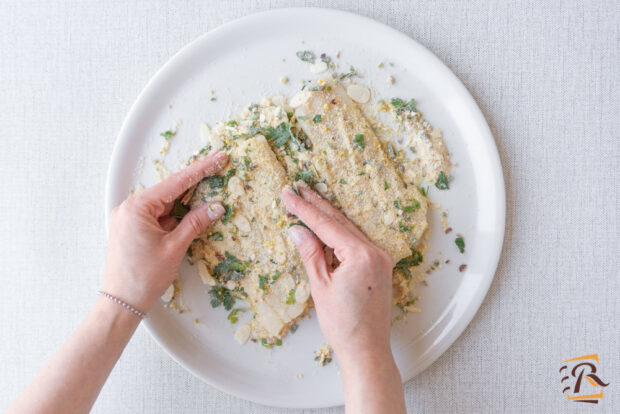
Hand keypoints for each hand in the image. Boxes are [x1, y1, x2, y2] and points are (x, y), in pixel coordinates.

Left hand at [102, 151, 227, 312]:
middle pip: (168, 191)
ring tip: (209, 198)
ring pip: (164, 205)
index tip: (218, 159)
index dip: (200, 170)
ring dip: (185, 204)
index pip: (175, 183)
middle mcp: (129, 208)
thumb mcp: (174, 247)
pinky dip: (174, 217)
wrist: (121, 303)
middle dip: (194, 186)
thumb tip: (215, 207)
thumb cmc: (144, 277)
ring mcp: (128, 219)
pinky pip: (157, 216)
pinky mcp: (131, 230)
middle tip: (217, 171)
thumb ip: (195, 223)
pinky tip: (191, 217)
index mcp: (137, 207)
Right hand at [281, 181, 394, 363]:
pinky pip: (357, 243)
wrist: (367, 350)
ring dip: (329, 216)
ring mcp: (380, 259)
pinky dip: (340, 234)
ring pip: (350, 230)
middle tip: (298, 188)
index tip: (288, 194)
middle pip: (341, 222)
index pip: (327, 225)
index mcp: (361, 254)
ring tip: (309, 199)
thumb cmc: (344, 324)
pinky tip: (327, 226)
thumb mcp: (321, 287)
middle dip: (317, 205)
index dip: (305, 209)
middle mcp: (375, 252)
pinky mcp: (380, 267)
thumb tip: (298, 230)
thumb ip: (310, 254)